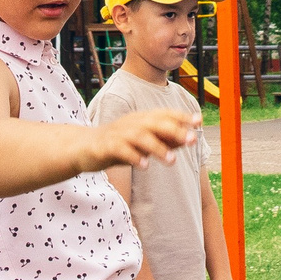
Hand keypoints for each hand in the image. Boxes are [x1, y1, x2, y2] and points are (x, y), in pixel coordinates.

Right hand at [86, 109, 200, 173]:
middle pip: (155, 123)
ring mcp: (118, 133)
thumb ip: (164, 140)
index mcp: (140, 119)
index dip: (181, 116)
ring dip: (157, 147)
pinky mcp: (105, 146)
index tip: (198, 120)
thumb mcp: (143, 143)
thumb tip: (189, 138)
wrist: (82, 148)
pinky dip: (133, 156)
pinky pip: (121, 149)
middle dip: (175, 130)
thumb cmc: (117, 145)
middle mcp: (131, 123)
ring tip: (171, 161)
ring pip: (140, 136)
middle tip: (192, 140)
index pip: (164, 114)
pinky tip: (144, 165)